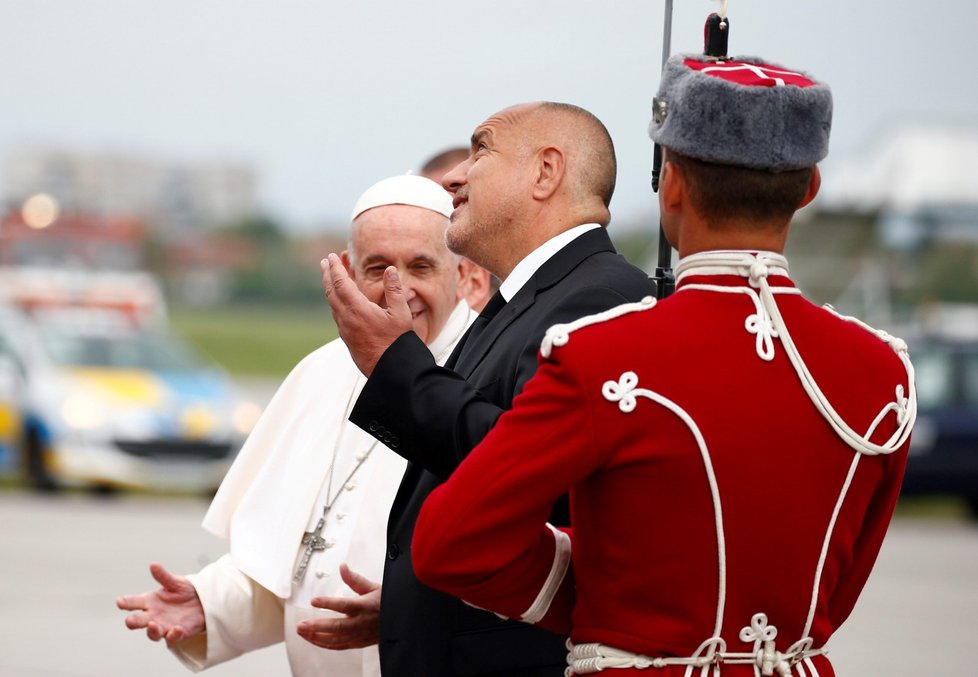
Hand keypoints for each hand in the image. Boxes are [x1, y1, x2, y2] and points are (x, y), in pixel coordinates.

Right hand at [116, 562, 205, 645]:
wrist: (203, 602)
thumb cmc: (184, 591)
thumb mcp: (175, 582)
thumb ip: (164, 576)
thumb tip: (153, 564)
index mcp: (149, 601)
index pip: (133, 602)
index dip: (125, 602)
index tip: (119, 601)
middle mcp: (153, 616)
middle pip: (139, 621)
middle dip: (133, 621)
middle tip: (129, 621)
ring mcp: (164, 626)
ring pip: (153, 634)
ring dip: (152, 631)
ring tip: (153, 625)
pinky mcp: (178, 633)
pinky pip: (174, 637)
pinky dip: (174, 635)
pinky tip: (176, 629)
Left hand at [297, 563, 380, 649]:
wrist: (400, 621)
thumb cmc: (387, 603)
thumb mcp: (373, 587)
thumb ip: (354, 579)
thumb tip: (343, 567)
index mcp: (364, 606)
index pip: (343, 605)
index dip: (328, 603)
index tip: (314, 601)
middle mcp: (360, 623)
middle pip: (336, 626)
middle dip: (316, 626)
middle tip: (301, 624)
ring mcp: (358, 635)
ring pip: (334, 639)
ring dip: (316, 636)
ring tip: (302, 631)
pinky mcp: (357, 643)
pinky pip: (338, 646)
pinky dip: (324, 644)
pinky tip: (313, 639)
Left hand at [320, 253, 411, 376]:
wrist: (389, 370)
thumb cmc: (397, 343)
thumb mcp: (401, 314)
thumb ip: (394, 290)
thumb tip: (389, 270)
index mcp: (358, 310)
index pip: (341, 283)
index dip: (335, 268)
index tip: (331, 257)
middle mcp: (347, 319)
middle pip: (331, 292)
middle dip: (327, 275)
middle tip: (325, 262)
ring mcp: (345, 330)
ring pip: (332, 304)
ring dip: (330, 288)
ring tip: (330, 277)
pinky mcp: (347, 338)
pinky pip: (337, 314)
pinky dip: (335, 301)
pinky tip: (340, 301)